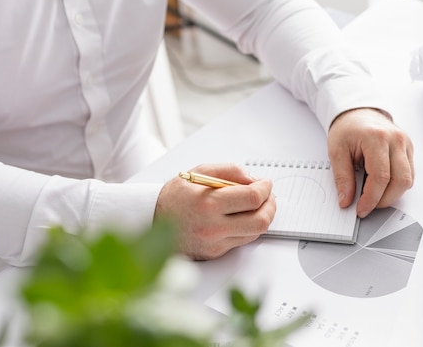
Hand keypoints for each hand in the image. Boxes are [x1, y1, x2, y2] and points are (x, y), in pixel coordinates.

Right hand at [154, 163, 275, 259]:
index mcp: (208, 203)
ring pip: (255, 232)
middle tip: (268, 195)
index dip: (265, 188)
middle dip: (271, 205)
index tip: (265, 183)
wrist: (151, 221)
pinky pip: (243, 240)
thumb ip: (230, 171)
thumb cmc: (175, 196)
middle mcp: (213, 226)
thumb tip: (254, 179)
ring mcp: (215, 243)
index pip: (252, 198)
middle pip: (260, 220)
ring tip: (257, 204)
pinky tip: (244, 216)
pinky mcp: (216, 252)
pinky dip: (250, 227)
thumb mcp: (199, 172)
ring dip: (263, 216)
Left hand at [328, 108, 413, 217]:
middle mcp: (396, 140)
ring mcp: (405, 144)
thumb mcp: (336, 151)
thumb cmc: (347, 129)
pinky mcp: (409, 150)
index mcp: (377, 138)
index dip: (371, 198)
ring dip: (391, 195)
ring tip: (373, 196)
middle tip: (367, 206)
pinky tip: (382, 186)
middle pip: (400, 181)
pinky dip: (396, 186)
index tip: (360, 209)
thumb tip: (346, 200)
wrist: (358, 113)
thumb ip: (342, 177)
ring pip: (408, 180)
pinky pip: (409, 174)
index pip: (381, 177)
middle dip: (383, 200)